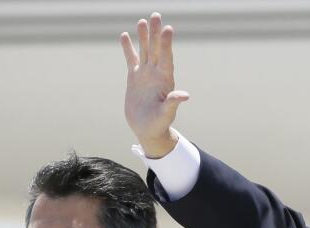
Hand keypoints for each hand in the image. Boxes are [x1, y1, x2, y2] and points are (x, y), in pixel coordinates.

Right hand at [120, 13, 189, 157]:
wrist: (147, 129)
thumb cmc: (159, 124)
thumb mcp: (166, 114)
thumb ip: (173, 103)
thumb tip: (184, 95)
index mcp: (165, 80)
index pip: (167, 58)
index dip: (167, 44)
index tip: (168, 29)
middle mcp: (156, 74)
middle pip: (156, 49)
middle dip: (156, 33)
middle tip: (156, 15)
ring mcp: (145, 74)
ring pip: (144, 51)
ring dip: (143, 37)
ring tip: (143, 21)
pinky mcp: (134, 78)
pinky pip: (131, 59)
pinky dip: (128, 48)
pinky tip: (125, 35)